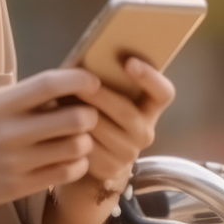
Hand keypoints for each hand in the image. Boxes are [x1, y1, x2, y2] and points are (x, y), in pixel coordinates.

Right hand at [0, 69, 101, 217]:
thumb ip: (14, 99)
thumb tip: (55, 87)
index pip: (49, 84)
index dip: (79, 79)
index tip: (93, 80)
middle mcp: (10, 133)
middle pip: (74, 118)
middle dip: (89, 113)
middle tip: (87, 113)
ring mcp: (16, 164)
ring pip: (76, 147)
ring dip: (85, 140)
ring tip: (78, 138)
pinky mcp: (19, 189)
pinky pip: (65, 174)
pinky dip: (77, 164)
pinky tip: (71, 159)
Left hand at [73, 57, 176, 195]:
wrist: (98, 153)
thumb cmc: (102, 110)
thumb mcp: (113, 93)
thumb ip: (108, 77)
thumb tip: (85, 55)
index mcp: (151, 107)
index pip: (164, 92)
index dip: (149, 77)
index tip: (129, 62)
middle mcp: (145, 131)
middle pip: (126, 111)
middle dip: (100, 96)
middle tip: (80, 83)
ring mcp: (128, 153)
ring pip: (103, 131)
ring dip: (81, 115)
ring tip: (62, 100)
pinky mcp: (108, 169)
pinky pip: (88, 149)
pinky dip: (72, 135)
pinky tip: (60, 124)